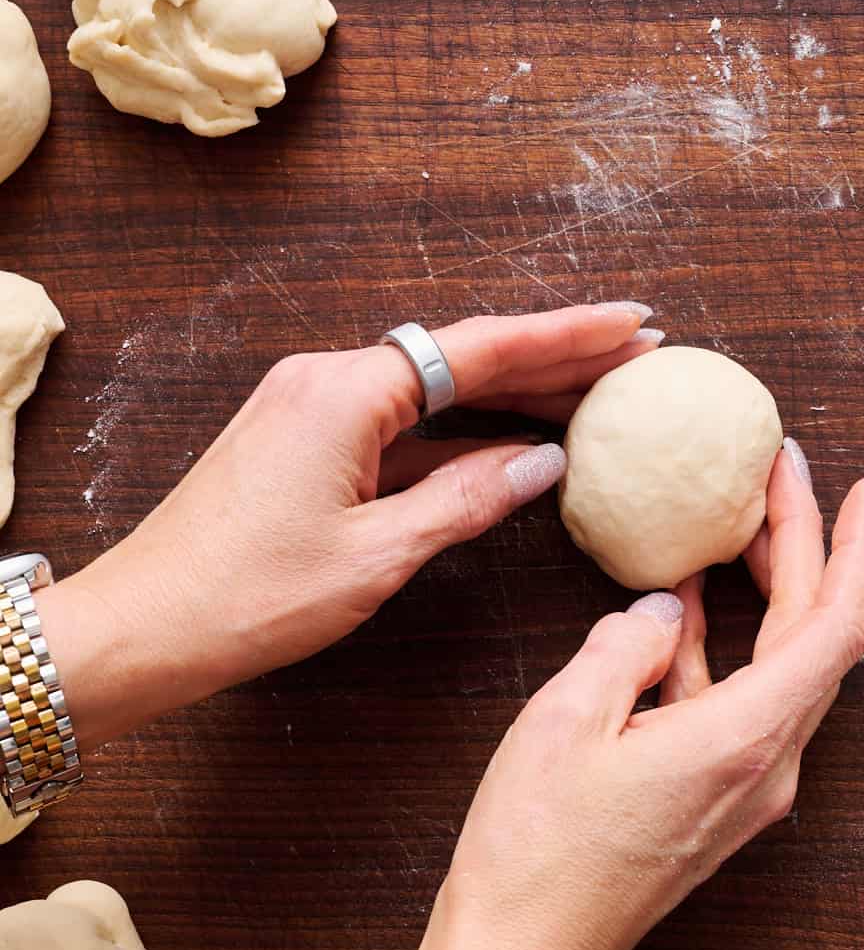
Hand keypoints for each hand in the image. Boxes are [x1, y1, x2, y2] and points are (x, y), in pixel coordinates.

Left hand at [38, 301, 660, 747]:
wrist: (145, 625)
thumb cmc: (248, 595)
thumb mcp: (377, 554)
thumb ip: (466, 499)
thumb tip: (543, 463)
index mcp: (346, 392)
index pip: (482, 348)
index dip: (566, 335)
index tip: (630, 324)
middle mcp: (330, 381)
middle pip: (465, 357)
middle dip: (552, 356)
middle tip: (632, 356)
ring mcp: (316, 408)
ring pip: (436, 389)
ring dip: (512, 393)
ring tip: (594, 393)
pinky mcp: (309, 440)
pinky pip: (404, 423)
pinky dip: (461, 432)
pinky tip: (512, 443)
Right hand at [350, 443, 863, 949]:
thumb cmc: (537, 851)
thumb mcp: (566, 719)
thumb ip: (626, 646)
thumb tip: (665, 610)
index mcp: (743, 738)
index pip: (836, 623)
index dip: (857, 545)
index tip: (863, 484)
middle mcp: (767, 765)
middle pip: (814, 635)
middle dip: (805, 548)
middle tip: (780, 477)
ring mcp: (747, 787)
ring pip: (780, 666)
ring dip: (766, 594)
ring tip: (735, 527)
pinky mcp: (718, 798)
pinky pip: (740, 701)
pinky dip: (722, 646)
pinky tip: (682, 611)